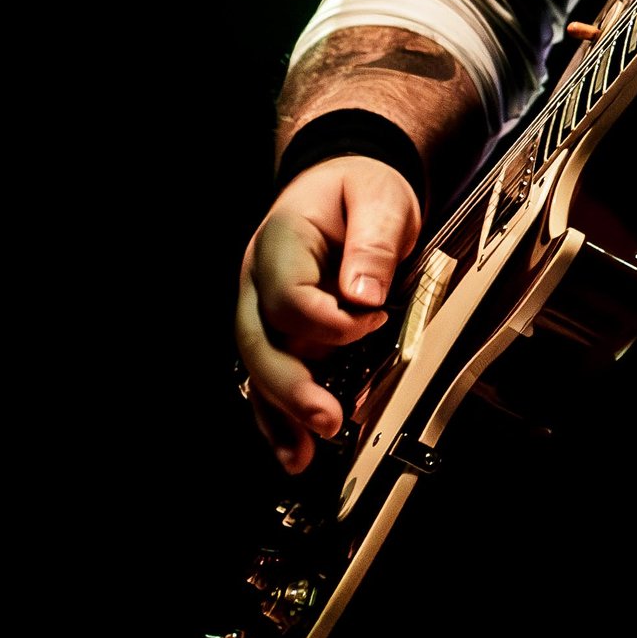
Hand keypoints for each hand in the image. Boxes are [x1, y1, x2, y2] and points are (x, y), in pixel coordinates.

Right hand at [234, 157, 422, 473]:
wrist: (344, 182)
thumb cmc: (359, 189)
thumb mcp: (378, 199)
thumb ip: (372, 243)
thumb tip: (363, 294)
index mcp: (280, 243)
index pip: (289, 298)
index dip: (331, 322)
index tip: (375, 320)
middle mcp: (258, 281)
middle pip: (260, 343)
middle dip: (291, 388)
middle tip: (327, 419)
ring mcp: (262, 309)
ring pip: (258, 368)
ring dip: (278, 414)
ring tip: (302, 455)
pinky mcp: (278, 332)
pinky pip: (268, 376)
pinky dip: (278, 416)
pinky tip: (292, 449)